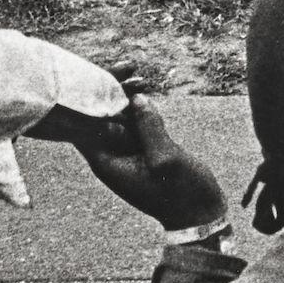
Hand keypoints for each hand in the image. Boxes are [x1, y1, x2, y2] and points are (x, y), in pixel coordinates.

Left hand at [32, 85, 228, 231]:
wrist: (201, 215)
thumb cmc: (183, 194)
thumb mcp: (167, 160)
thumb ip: (150, 129)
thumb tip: (138, 99)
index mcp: (107, 162)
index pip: (82, 125)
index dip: (87, 99)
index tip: (102, 76)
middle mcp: (111, 155)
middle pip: (95, 117)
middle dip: (106, 91)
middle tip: (127, 68)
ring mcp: (127, 152)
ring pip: (115, 117)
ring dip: (124, 95)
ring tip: (138, 74)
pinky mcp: (143, 148)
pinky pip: (133, 122)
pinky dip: (137, 106)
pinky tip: (144, 86)